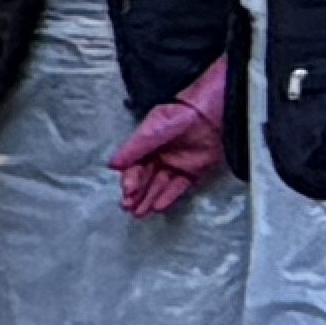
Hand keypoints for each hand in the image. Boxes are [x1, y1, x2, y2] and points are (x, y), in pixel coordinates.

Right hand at [111, 63, 232, 219]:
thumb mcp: (152, 129)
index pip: (134, 167)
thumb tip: (113, 164)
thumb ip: (134, 148)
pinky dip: (169, 196)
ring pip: (159, 185)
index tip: (128, 192)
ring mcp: (177, 162)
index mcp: (147, 143)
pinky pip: (179, 186)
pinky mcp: (194, 169)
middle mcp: (160, 154)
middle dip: (136, 194)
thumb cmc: (182, 112)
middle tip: (129, 207)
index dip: (130, 180)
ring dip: (149, 198)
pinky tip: (159, 205)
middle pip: (145, 179)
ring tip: (140, 212)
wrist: (212, 112)